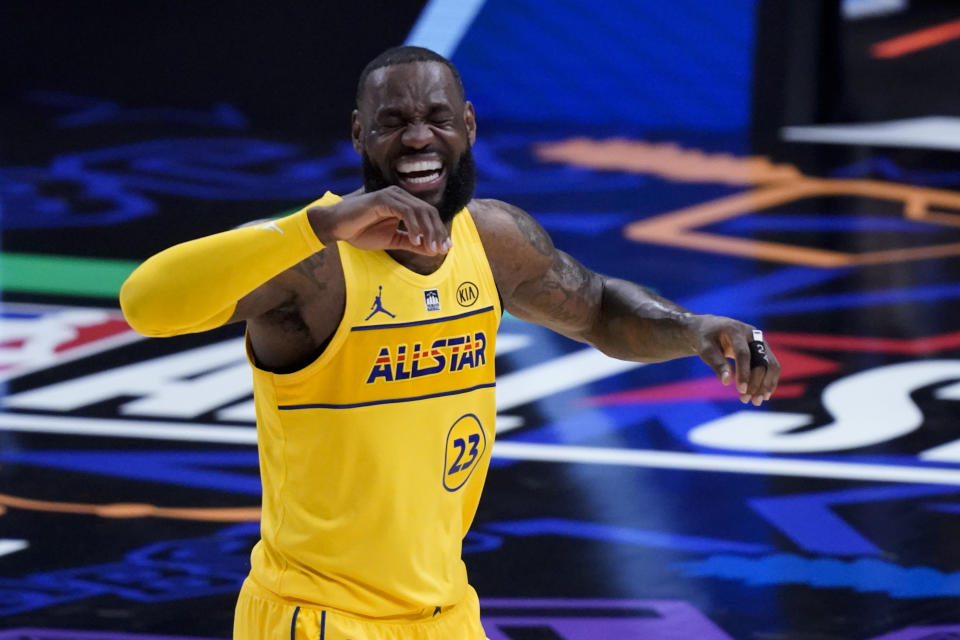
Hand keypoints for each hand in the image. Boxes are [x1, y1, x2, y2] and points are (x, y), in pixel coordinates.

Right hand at [308, 186, 450, 255]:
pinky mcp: (383, 199)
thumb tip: (433, 250)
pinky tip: (415, 240)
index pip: (428, 214)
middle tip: (441, 249)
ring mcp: (392, 195)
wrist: (336, 226)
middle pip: (428, 211)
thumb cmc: (361, 231)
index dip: (438, 231)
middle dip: (437, 232)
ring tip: (431, 248)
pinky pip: (405, 211)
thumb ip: (411, 243)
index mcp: (404, 203)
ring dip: (428, 231)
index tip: (445, 248)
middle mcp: (400, 195)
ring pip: (419, 211)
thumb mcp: (392, 240)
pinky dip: (413, 226)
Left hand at [689, 314, 780, 404]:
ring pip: (771, 364)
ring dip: (766, 384)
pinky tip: (763, 395)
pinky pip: (772, 366)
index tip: (741, 390)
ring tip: (756, 401)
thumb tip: (727, 382)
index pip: (744, 353)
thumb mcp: (705, 349)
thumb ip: (716, 363)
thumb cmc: (707, 339)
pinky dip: (769, 381)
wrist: (713, 328)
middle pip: (761, 360)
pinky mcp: (764, 349)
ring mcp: (761, 341)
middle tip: (746, 400)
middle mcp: (752, 334)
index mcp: (736, 330)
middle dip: (756, 382)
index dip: (744, 372)